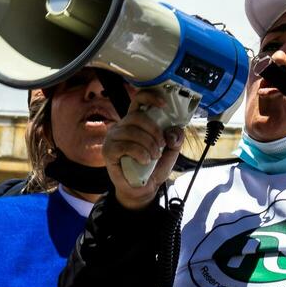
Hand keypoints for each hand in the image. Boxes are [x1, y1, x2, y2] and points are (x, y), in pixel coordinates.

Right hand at [101, 88, 182, 210]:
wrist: (142, 189)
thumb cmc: (153, 168)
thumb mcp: (171, 152)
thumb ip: (176, 139)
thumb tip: (172, 132)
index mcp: (137, 122)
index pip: (139, 100)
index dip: (150, 97)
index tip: (163, 105)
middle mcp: (123, 126)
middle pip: (137, 116)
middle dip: (154, 131)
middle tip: (161, 145)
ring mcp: (114, 137)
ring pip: (132, 131)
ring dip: (148, 144)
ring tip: (154, 156)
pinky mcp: (108, 151)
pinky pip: (124, 146)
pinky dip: (139, 153)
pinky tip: (145, 160)